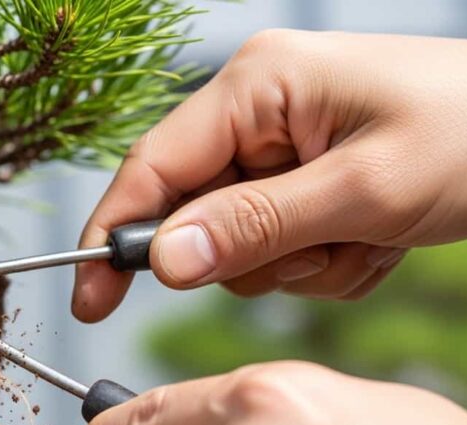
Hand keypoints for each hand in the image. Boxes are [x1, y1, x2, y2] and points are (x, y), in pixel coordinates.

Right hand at [73, 30, 466, 321]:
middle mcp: (258, 110)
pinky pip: (282, 250)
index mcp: (257, 85)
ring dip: (300, 263)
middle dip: (254, 255)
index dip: (114, 237)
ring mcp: (282, 146)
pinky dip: (328, 262)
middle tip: (321, 250)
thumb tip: (162, 262)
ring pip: (240, 244)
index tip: (88, 298)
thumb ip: (255, 226)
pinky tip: (378, 238)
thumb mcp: (364, 188)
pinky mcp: (306, 179)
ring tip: (367, 237)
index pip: (152, 168)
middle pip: (196, 215)